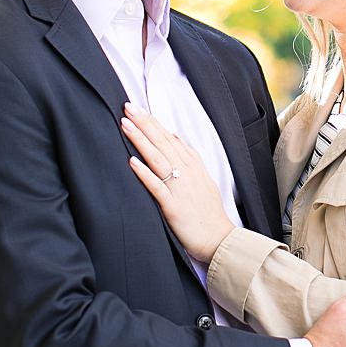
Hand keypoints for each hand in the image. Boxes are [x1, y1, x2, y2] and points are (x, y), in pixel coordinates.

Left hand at [121, 102, 233, 260]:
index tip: (138, 108)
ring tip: (125, 125)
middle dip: (144, 123)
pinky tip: (132, 161)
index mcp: (193, 166)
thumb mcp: (204, 179)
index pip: (170, 138)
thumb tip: (176, 136)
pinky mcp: (173, 206)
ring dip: (141, 140)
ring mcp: (180, 188)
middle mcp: (186, 173)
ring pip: (157, 159)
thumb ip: (190, 157)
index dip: (153, 122)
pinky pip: (156, 187)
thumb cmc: (209, 213)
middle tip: (128, 106)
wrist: (220, 239)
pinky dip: (144, 173)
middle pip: (162, 143)